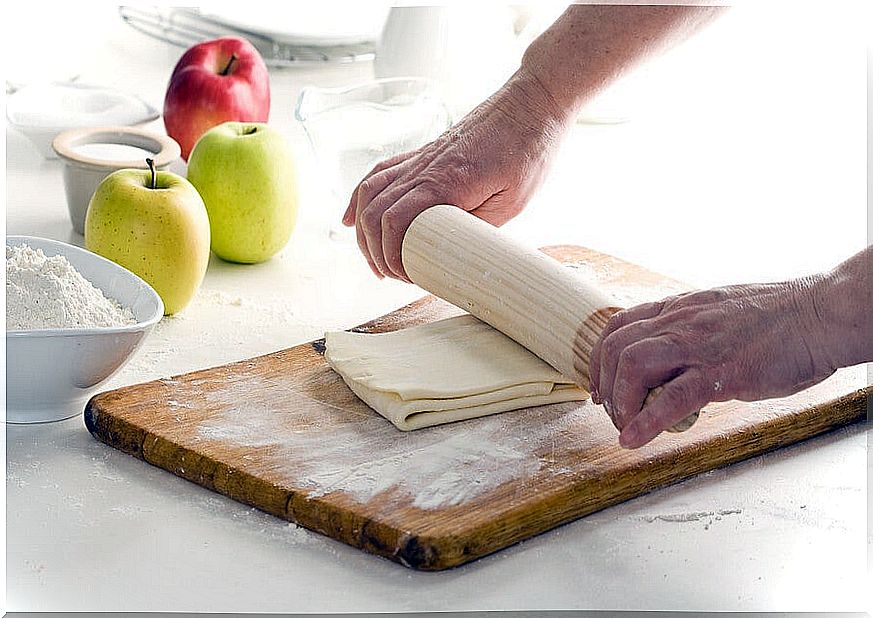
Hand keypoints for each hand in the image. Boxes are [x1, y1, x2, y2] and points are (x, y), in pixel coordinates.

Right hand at [342, 68, 570, 280]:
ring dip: (363, 229)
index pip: (395, 223)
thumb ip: (476, 227)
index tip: (404, 275)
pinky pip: (380, 173)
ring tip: (372, 257)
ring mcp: (421, 158)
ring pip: (370, 193)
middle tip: (390, 275)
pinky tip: (352, 217)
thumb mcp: (512, 202)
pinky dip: (360, 197)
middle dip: (374, 250)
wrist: (532, 104)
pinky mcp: (424, 153)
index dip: (391, 255)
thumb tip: (452, 251)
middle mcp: (424, 168)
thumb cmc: (529, 149)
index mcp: (446, 183)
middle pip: (374, 212)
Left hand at [587, 278, 835, 448]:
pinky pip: (671, 398)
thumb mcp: (718, 312)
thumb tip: (676, 354)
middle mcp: (680, 322)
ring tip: (625, 426)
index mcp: (678, 308)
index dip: (598, 357)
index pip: (618, 324)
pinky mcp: (721, 373)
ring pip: (632, 365)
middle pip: (615, 347)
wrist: (820, 314)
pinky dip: (644, 422)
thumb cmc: (778, 318)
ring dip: (620, 401)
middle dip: (603, 383)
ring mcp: (698, 346)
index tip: (598, 383)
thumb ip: (691, 329)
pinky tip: (633, 440)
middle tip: (610, 411)